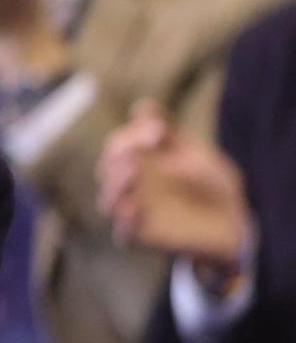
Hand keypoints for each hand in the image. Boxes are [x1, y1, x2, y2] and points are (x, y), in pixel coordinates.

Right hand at [98, 99, 251, 279]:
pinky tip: (133, 210)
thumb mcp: (195, 153)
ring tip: (133, 172)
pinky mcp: (145, 237)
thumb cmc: (212, 184)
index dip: (132, 135)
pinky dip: (124, 224)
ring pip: (107, 201)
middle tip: (139, 153)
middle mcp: (131, 186)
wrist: (234, 224)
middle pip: (107, 169)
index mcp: (139, 162)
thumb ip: (169, 133)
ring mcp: (136, 211)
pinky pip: (123, 235)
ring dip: (115, 186)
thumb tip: (142, 105)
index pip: (118, 144)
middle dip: (118, 157)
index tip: (159, 132)